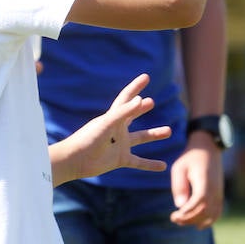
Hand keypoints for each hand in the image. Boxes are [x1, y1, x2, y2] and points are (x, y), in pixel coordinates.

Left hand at [56, 74, 171, 183]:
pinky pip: (139, 161)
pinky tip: (163, 166)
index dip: (136, 87)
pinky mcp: (120, 159)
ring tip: (169, 130)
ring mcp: (119, 144)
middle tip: (152, 101)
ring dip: (154, 135)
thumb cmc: (88, 139)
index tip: (146, 77)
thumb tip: (142, 99)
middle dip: (141, 108)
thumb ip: (125, 112)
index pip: (127, 98)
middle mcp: (117, 129)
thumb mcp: (107, 123)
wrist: (75, 160)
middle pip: (133, 116)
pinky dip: (150, 164)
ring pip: (140, 138)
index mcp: (113, 117)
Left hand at [170, 134, 224, 227]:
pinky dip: (208, 220)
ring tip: (182, 221)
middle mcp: (214, 189)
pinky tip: (197, 224)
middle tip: (174, 218)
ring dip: (197, 221)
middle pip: (205, 212)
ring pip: (212, 215)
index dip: (187, 213)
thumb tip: (180, 205)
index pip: (198, 203)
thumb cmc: (190, 158)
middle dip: (189, 219)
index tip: (174, 215)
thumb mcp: (179, 168)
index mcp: (204, 181)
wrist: (208, 149)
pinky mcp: (220, 195)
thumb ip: (179, 186)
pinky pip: (217, 212)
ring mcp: (219, 193)